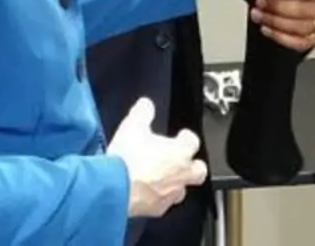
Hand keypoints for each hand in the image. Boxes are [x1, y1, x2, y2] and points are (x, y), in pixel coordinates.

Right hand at [107, 98, 207, 218]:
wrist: (115, 188)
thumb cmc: (127, 159)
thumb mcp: (133, 126)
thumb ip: (143, 112)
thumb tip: (146, 104)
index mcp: (179, 152)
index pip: (193, 142)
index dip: (187, 137)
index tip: (182, 135)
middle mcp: (180, 175)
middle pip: (199, 170)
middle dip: (193, 164)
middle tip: (182, 159)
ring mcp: (170, 194)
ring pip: (182, 189)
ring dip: (176, 183)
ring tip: (163, 177)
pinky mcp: (157, 209)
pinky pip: (164, 203)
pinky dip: (159, 198)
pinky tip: (147, 192)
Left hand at [249, 0, 314, 51]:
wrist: (291, 4)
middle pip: (309, 10)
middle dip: (281, 6)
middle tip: (262, 2)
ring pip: (302, 27)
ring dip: (276, 21)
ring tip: (258, 15)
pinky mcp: (313, 40)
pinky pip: (299, 43)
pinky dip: (280, 37)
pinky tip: (266, 29)